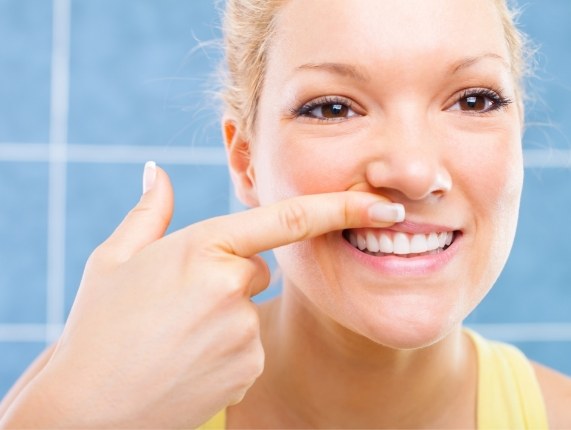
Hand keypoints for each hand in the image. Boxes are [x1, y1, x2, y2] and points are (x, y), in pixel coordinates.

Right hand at [0, 163, 403, 428]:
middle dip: (228, 277)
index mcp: (203, 246)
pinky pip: (249, 346)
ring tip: (175, 336)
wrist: (88, 407)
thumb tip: (156, 171)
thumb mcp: (113, 260)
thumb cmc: (97, 326)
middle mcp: (232, 287)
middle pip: (255, 269)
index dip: (342, 208)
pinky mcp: (250, 368)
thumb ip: (149, 210)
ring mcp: (245, 332)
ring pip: (250, 309)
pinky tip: (188, 360)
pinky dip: (226, 348)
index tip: (384, 204)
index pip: (287, 219)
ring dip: (223, 316)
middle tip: (178, 301)